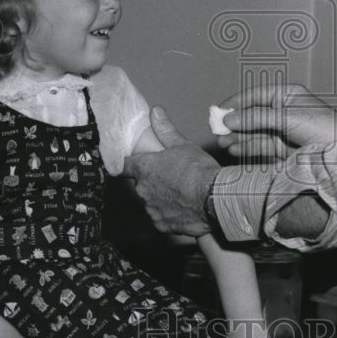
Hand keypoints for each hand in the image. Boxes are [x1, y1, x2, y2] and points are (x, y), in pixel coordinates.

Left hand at [123, 106, 219, 237]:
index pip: (121, 166)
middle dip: (152, 181)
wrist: (214, 199)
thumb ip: (165, 129)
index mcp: (144, 169)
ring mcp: (151, 210)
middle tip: (172, 177)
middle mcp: (143, 190)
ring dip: (161, 198)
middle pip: (141, 184)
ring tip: (182, 193)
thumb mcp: (182, 145)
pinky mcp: (162, 225)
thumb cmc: (198, 170)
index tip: (128, 164)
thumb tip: (155, 112)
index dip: (125, 165)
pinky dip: (170, 213)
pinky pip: (162, 218)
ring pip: (151, 202)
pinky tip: (185, 207)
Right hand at [217, 82, 336, 160]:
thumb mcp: (287, 118)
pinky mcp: (282, 149)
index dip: (236, 103)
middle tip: (216, 130)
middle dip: (234, 122)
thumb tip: (229, 118)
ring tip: (222, 141)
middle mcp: (282, 111)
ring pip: (253, 133)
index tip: (218, 111)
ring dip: (237, 137)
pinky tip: (234, 149)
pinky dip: (246, 148)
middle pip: (251, 115)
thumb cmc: (323, 128)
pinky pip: (259, 146)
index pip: (255, 96)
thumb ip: (257, 118)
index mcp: (286, 95)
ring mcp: (281, 131)